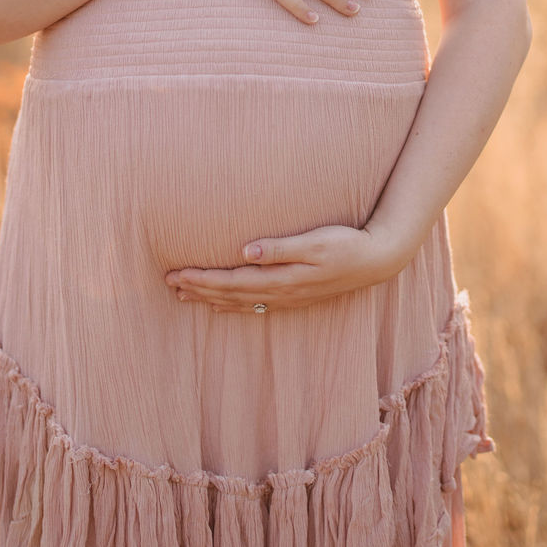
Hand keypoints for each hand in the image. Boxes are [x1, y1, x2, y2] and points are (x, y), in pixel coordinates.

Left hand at [163, 220, 406, 313]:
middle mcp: (282, 293)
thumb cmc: (346, 244)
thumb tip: (245, 250)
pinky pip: (256, 305)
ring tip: (185, 296)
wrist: (377, 260)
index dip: (203, 279)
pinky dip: (234, 305)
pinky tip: (222, 305)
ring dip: (211, 299)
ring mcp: (289, 297)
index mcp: (282, 278)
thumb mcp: (315, 241)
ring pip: (240, 302)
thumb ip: (280, 247)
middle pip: (231, 294)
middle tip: (169, 283)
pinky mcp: (296, 296)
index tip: (177, 274)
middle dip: (199, 289)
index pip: (232, 281)